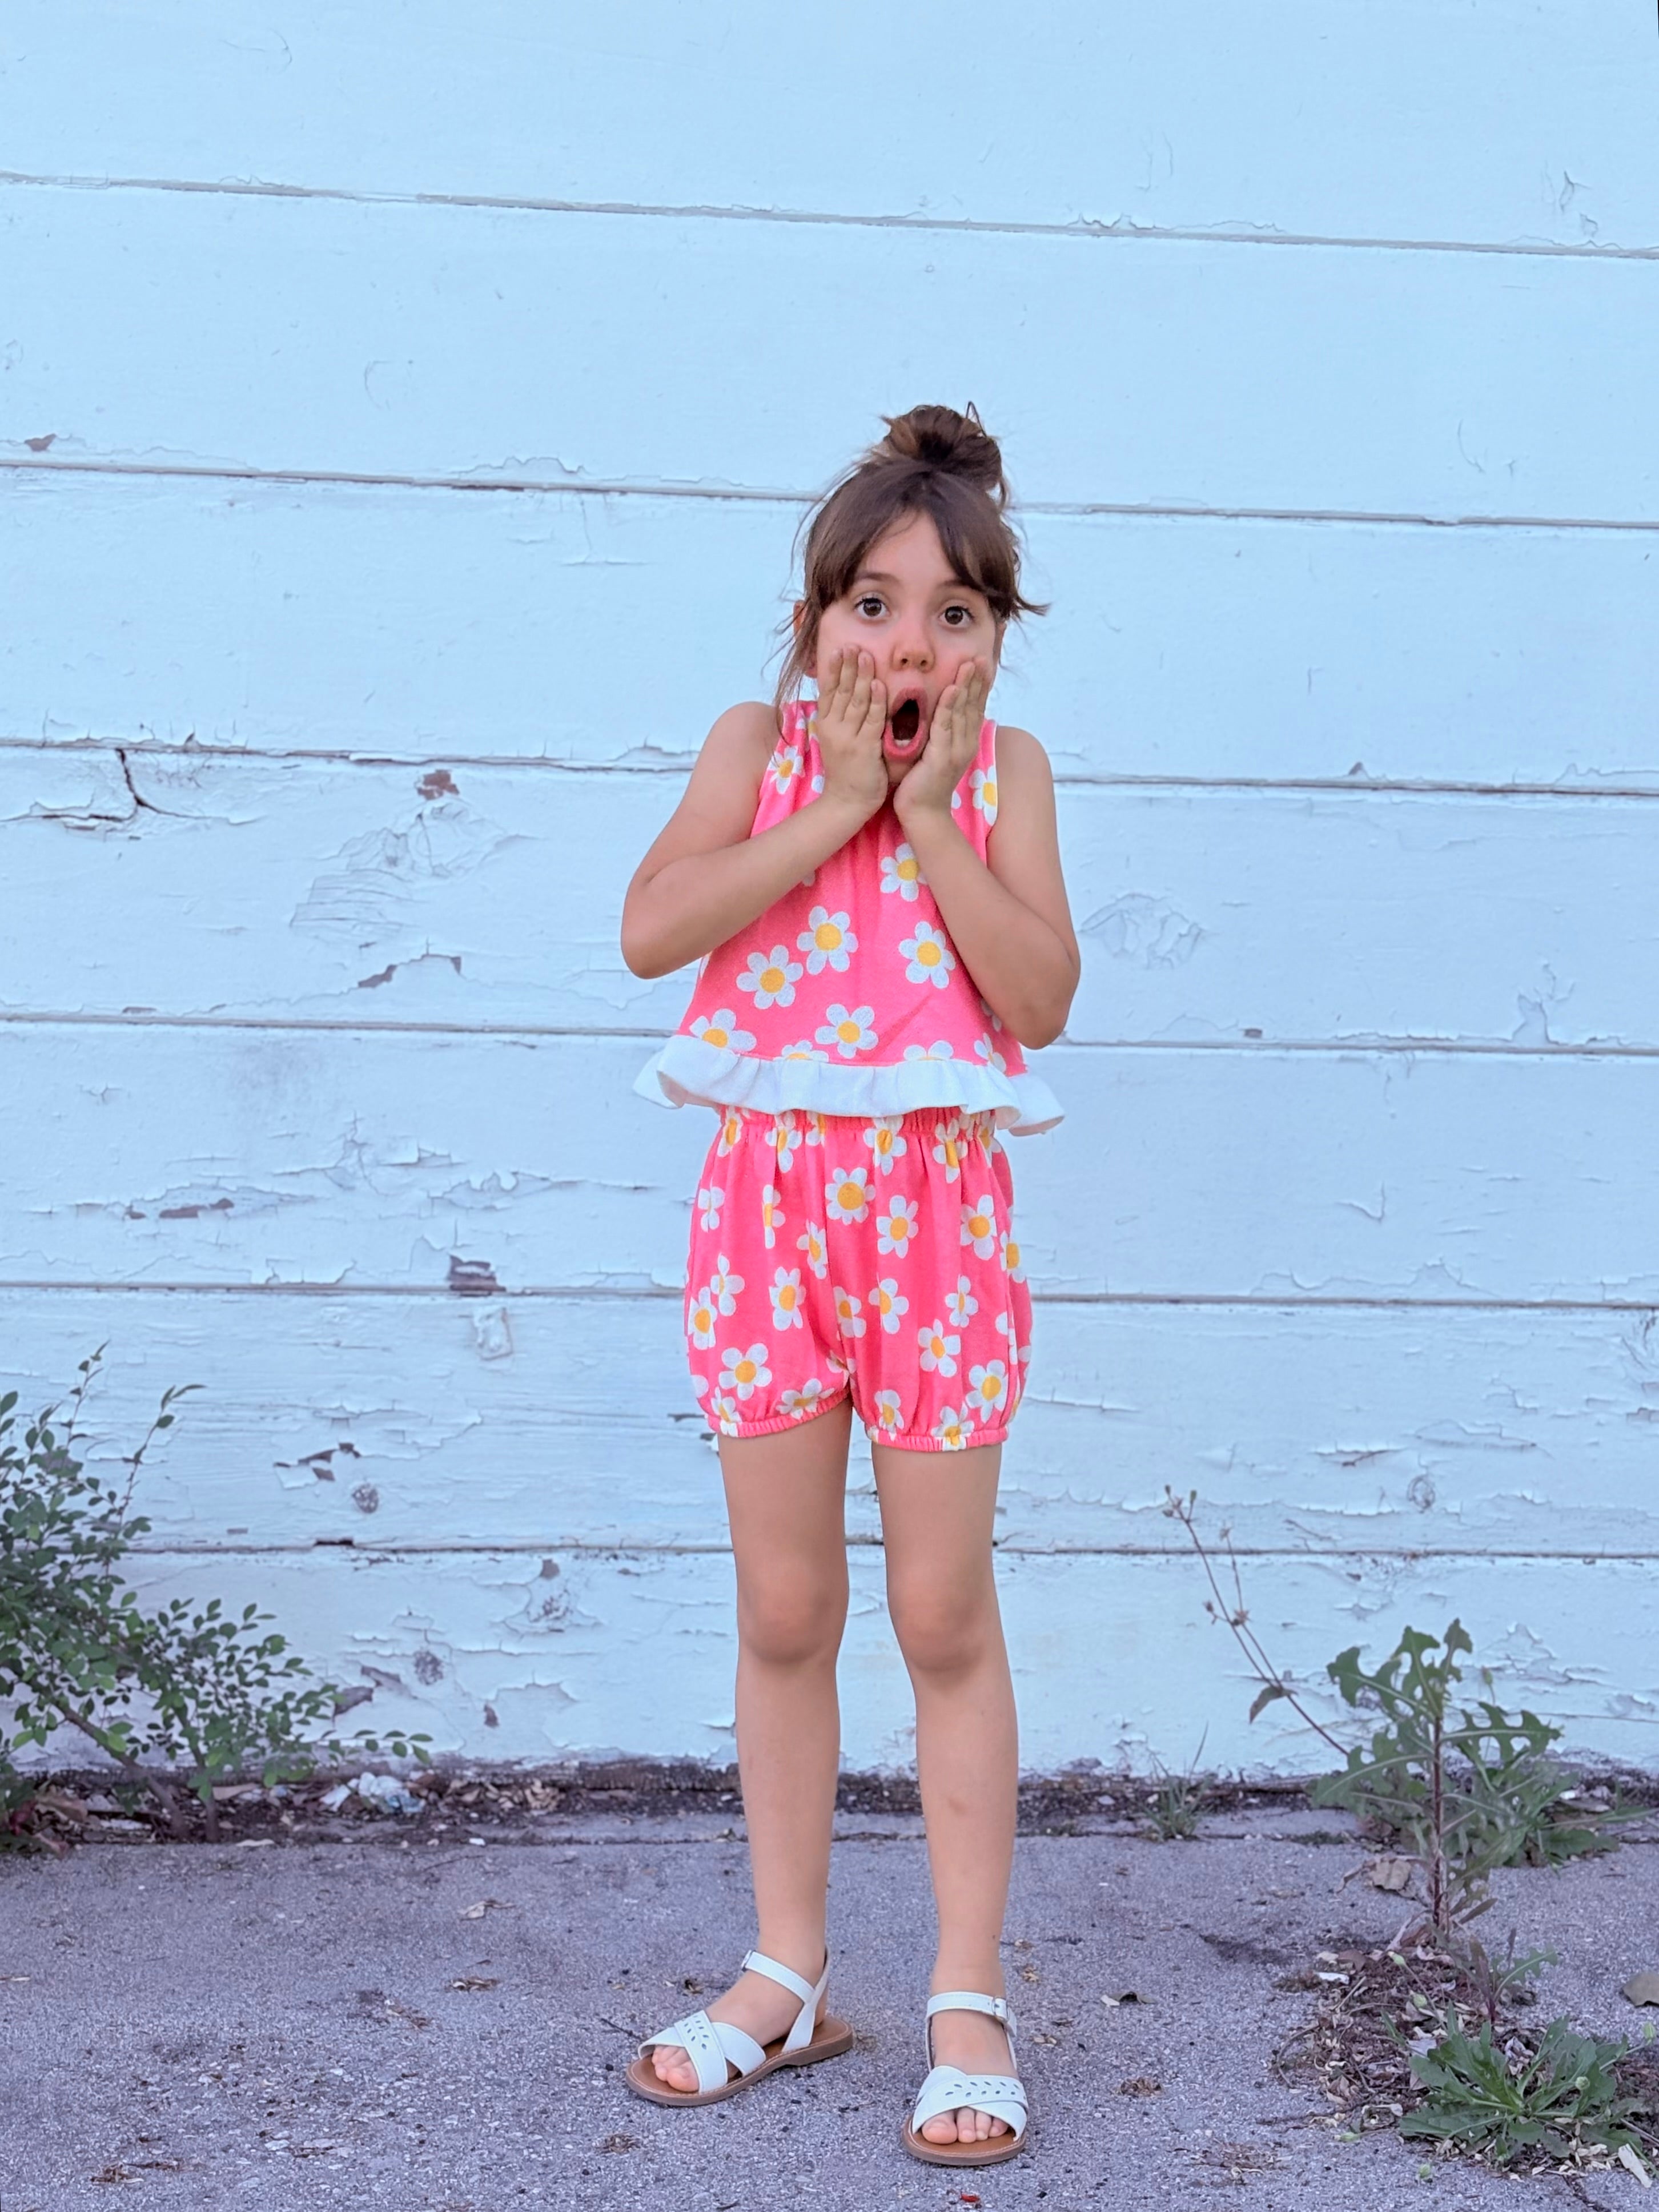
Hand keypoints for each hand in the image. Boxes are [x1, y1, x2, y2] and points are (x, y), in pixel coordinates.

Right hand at [811, 647, 889, 825]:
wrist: (847, 802)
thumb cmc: (848, 769)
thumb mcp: (838, 738)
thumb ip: (841, 716)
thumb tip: (846, 692)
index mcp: (826, 724)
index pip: (829, 690)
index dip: (834, 669)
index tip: (839, 648)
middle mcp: (834, 728)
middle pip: (841, 690)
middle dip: (848, 665)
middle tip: (854, 643)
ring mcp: (848, 738)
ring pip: (856, 701)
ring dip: (861, 676)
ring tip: (865, 654)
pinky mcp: (864, 749)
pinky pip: (871, 721)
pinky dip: (876, 702)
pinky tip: (879, 685)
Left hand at [892, 656, 990, 829]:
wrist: (922, 813)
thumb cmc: (924, 782)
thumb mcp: (936, 752)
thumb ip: (942, 733)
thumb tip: (942, 713)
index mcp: (965, 741)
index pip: (974, 707)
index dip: (979, 684)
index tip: (981, 661)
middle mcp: (965, 744)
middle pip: (973, 705)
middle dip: (977, 680)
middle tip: (980, 655)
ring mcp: (956, 751)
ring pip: (962, 712)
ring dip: (966, 686)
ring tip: (970, 663)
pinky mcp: (941, 758)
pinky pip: (945, 727)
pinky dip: (949, 706)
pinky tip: (951, 689)